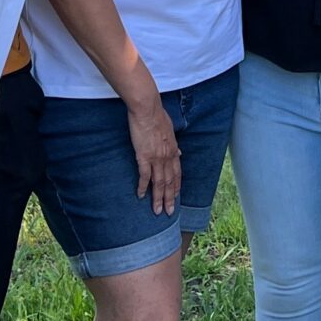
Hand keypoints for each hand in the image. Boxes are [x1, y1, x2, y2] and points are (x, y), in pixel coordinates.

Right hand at [127, 93, 181, 215]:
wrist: (147, 108)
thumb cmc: (157, 115)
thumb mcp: (170, 130)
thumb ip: (173, 143)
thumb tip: (179, 152)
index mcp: (173, 149)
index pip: (177, 172)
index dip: (176, 186)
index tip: (175, 196)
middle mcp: (167, 156)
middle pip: (169, 181)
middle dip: (169, 198)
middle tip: (170, 211)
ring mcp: (156, 157)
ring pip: (159, 183)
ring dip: (158, 198)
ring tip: (157, 211)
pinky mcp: (144, 156)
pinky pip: (144, 176)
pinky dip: (143, 187)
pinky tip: (141, 196)